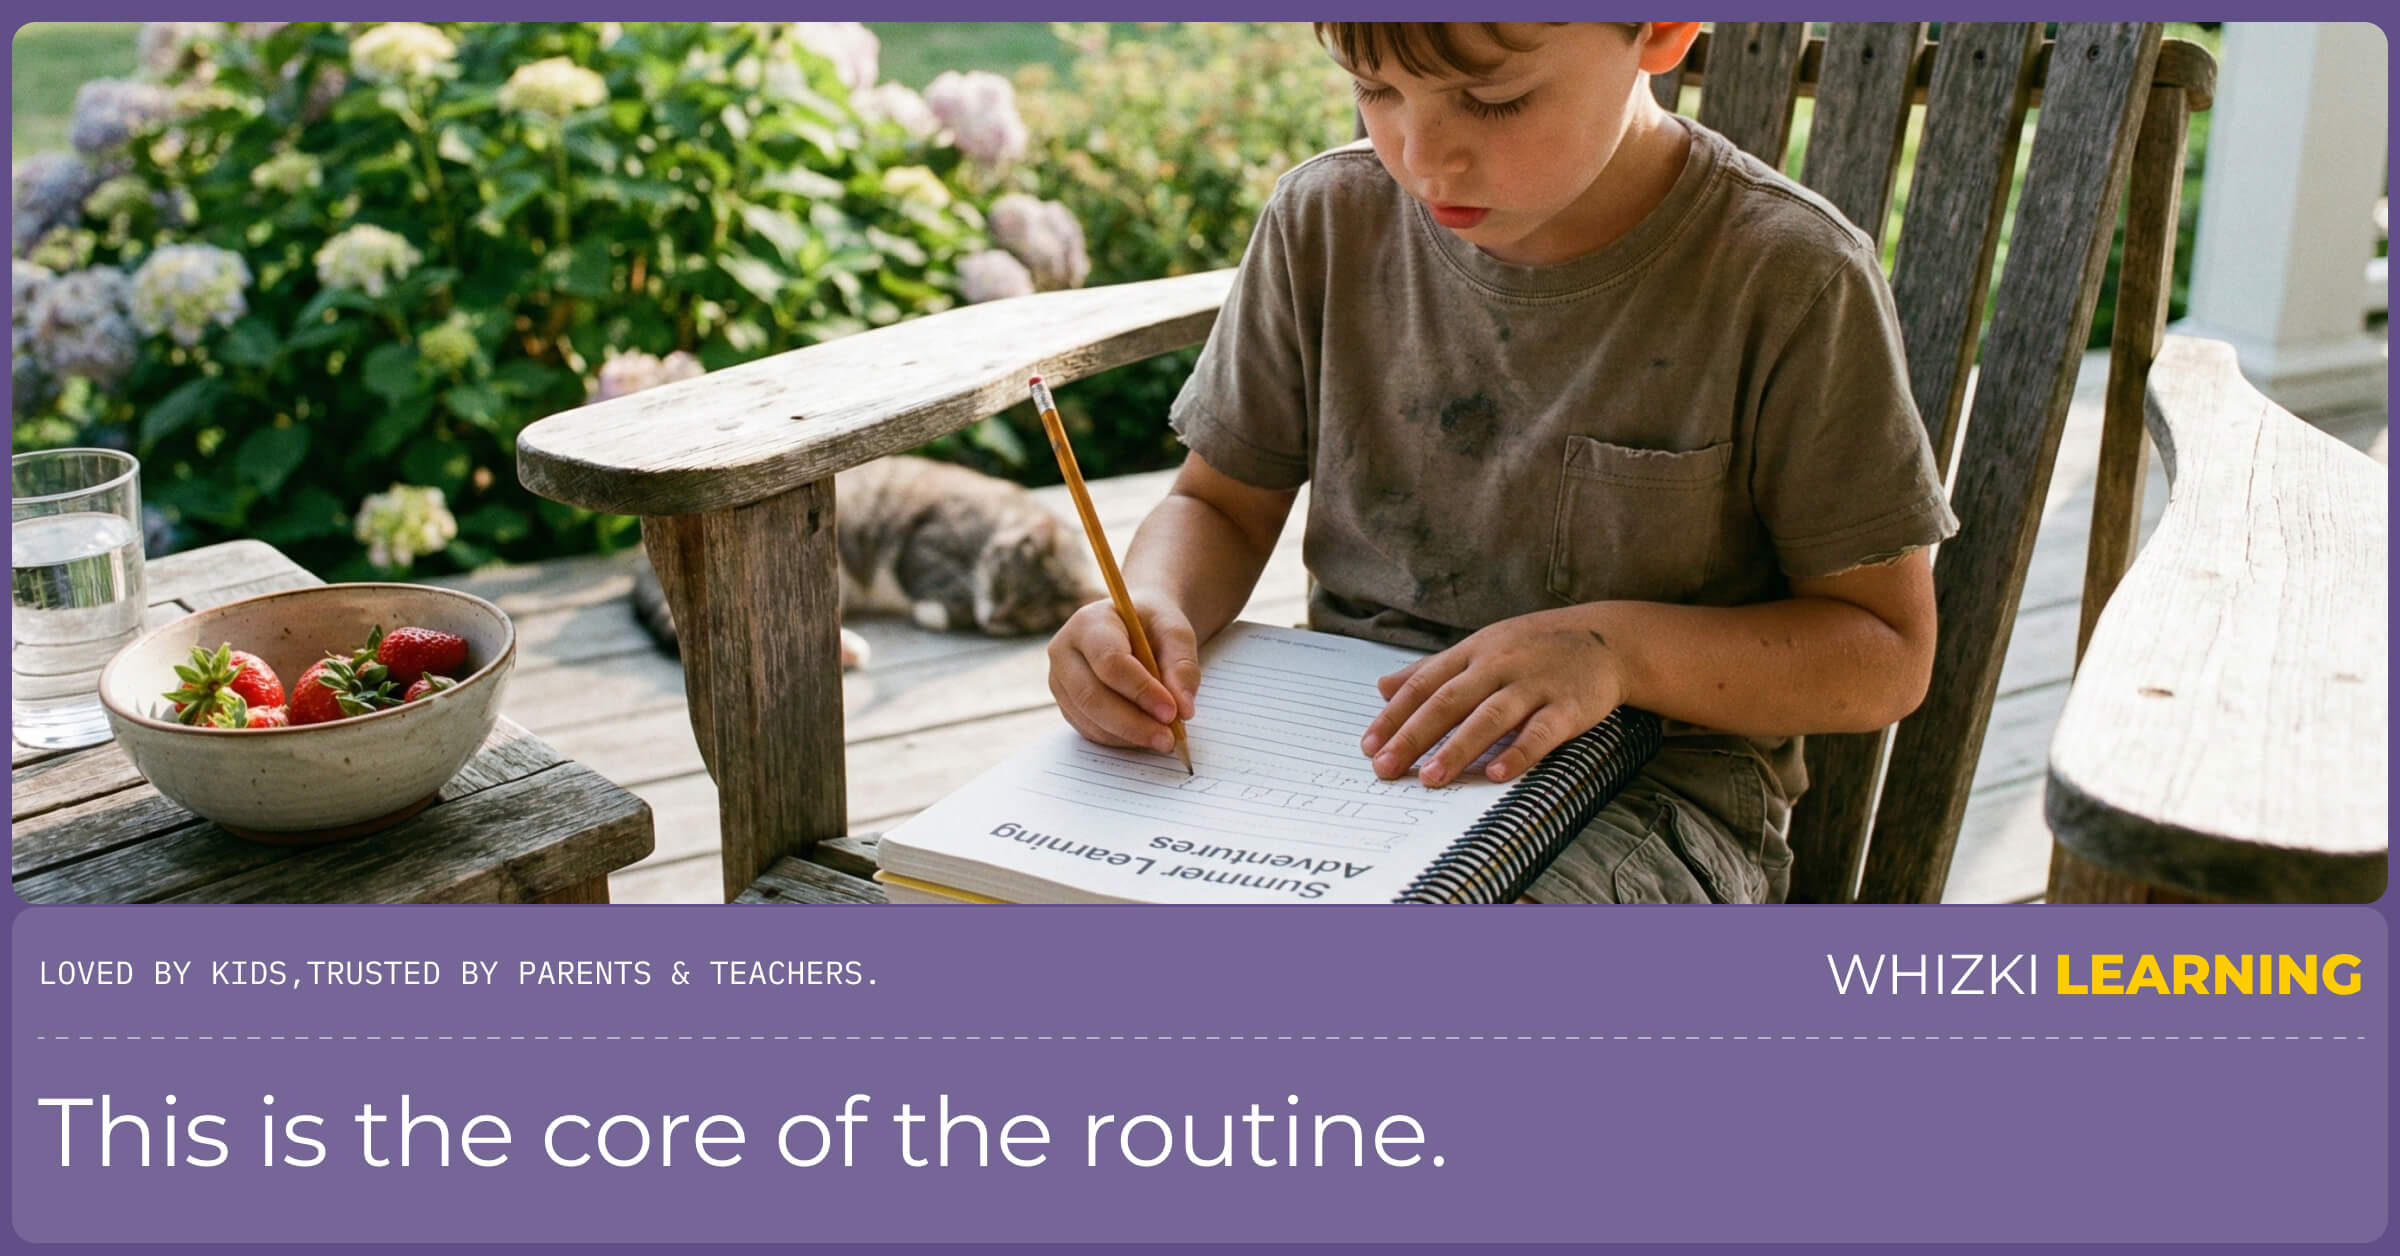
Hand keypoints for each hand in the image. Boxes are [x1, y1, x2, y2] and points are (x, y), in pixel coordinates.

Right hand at [1046, 596, 1200, 754]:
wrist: (1135, 628)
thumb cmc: (1153, 626)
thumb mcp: (1176, 632)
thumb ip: (1182, 666)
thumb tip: (1183, 709)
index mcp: (1090, 623)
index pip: (1110, 661)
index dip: (1141, 690)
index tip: (1172, 711)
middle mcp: (1065, 651)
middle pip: (1092, 696)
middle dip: (1133, 723)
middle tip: (1169, 738)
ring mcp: (1060, 681)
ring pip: (1090, 719)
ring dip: (1129, 735)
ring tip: (1164, 738)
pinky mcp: (1066, 704)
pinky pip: (1089, 730)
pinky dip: (1121, 739)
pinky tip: (1145, 734)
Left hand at [1360, 608, 1626, 788]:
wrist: (1605, 638)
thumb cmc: (1532, 647)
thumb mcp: (1480, 647)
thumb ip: (1432, 670)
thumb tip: (1382, 688)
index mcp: (1473, 652)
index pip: (1423, 685)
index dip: (1394, 716)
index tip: (1369, 746)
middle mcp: (1498, 665)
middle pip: (1448, 701)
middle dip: (1413, 736)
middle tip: (1386, 768)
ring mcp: (1533, 684)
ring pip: (1489, 717)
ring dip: (1457, 749)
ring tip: (1430, 778)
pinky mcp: (1567, 705)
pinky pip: (1540, 731)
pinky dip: (1518, 753)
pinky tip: (1495, 774)